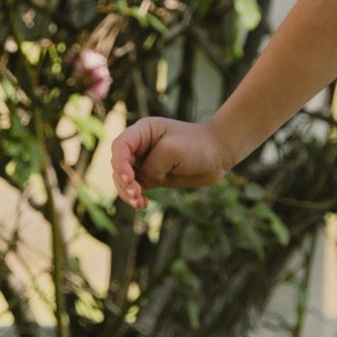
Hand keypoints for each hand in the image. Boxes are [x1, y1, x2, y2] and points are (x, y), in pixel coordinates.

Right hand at [111, 116, 228, 208]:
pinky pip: (135, 188)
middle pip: (118, 164)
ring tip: (139, 202)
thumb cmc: (197, 146)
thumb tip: (144, 179)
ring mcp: (145, 161)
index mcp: (143, 131)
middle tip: (136, 193)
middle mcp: (140, 146)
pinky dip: (135, 198)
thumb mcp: (172, 151)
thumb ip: (153, 165)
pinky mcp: (152, 176)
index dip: (120, 163)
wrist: (218, 154)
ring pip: (124, 179)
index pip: (120, 146)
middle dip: (123, 181)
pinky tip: (142, 204)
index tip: (130, 179)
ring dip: (127, 192)